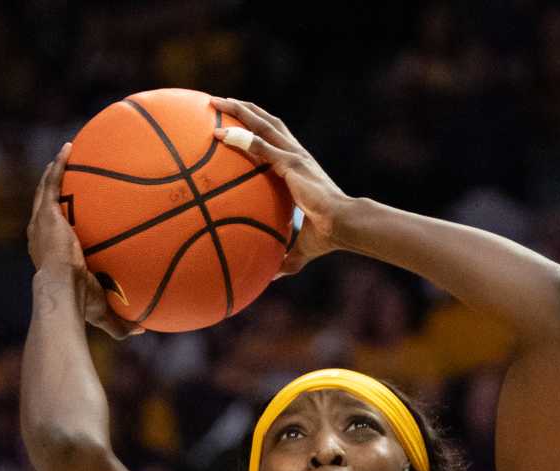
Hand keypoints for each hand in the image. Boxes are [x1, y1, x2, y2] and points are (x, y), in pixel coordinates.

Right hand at [26, 145, 142, 338]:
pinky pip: (52, 181)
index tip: (69, 216)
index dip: (59, 223)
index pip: (53, 235)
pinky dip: (59, 163)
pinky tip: (70, 147)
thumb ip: (121, 321)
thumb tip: (144, 330)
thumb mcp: (102, 311)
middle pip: (46, 208)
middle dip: (54, 191)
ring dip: (55, 171)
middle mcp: (41, 236)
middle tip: (66, 177)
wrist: (60, 291)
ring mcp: (42, 222)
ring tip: (66, 154)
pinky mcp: (47, 213)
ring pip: (45, 190)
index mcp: (49, 255)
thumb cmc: (78, 304)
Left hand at [211, 97, 352, 275]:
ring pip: (262, 123)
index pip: (275, 139)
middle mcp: (296, 154)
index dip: (257, 127)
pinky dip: (240, 138)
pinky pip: (260, 146)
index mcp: (298, 167)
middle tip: (219, 103)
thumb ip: (286, 258)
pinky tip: (219, 134)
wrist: (344, 225)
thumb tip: (273, 278)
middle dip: (243, 109)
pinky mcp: (291, 162)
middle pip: (266, 121)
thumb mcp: (301, 248)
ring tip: (215, 103)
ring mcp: (293, 155)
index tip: (237, 123)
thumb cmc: (328, 235)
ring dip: (239, 111)